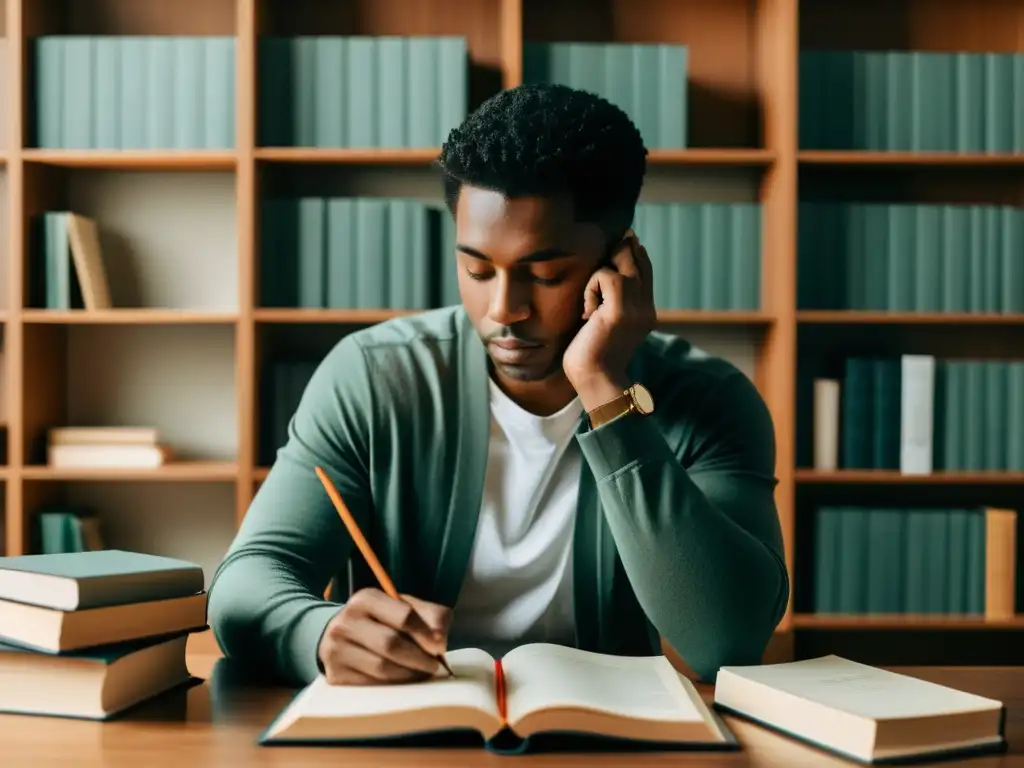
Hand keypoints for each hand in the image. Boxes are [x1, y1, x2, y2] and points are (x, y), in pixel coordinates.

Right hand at [317, 587, 451, 684]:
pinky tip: (403, 681)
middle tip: (434, 666)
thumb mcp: (402, 607)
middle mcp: (346, 622)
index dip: (426, 633)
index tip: (440, 646)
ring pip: (382, 668)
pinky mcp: (335, 675)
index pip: (404, 616)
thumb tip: (441, 640)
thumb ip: (429, 615)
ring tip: (421, 673)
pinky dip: (393, 685)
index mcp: (365, 599)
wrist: (338, 635)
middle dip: (419, 658)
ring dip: (409, 674)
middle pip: (392, 644)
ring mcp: (336, 650)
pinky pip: (371, 685)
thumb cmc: (379, 620)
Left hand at [562, 230, 655, 403]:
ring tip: (591, 303)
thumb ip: (610, 302)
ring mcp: (636, 309)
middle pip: (638, 260)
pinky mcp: (620, 311)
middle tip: (615, 244)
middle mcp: (646, 307)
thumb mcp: (605, 323)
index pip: (645, 270)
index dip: (635, 253)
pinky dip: (591, 288)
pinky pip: (606, 276)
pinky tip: (587, 313)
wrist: (595, 381)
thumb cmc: (591, 355)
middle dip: (623, 247)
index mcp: (645, 311)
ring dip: (599, 275)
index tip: (627, 240)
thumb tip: (602, 274)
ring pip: (622, 263)